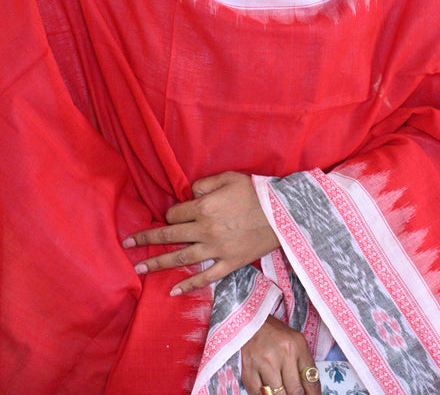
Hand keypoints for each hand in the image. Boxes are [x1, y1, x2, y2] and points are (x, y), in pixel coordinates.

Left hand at [122, 172, 279, 293]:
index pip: (174, 214)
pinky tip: (173, 290)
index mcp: (204, 207)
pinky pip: (205, 277)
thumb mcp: (228, 177)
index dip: (170, 213)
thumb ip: (203, 184)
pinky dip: (189, 284)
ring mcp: (216, 249)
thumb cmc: (255, 191)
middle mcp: (205, 230)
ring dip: (158, 263)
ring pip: (181, 258)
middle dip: (146, 239)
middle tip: (127, 245)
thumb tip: (189, 195)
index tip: (172, 215)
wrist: (283, 214)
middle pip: (170, 235)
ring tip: (139, 268)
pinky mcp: (229, 263)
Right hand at [241, 316, 319, 394]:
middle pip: (295, 392)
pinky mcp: (248, 370)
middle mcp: (281, 354)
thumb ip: (305, 366)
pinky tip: (268, 391)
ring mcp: (263, 363)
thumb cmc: (277, 335)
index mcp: (296, 346)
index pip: (310, 381)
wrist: (253, 324)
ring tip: (283, 391)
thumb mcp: (297, 343)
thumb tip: (310, 392)